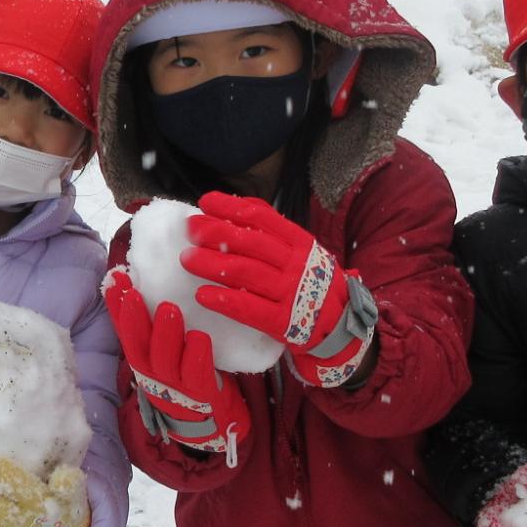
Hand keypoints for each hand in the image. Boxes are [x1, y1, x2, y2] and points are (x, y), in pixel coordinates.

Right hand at [106, 270, 249, 459]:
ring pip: (164, 360)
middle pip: (138, 346)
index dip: (117, 306)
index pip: (125, 330)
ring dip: (165, 334)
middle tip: (134, 294)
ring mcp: (176, 384)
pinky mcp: (201, 391)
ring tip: (169, 309)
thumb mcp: (168, 350)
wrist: (212, 420)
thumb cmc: (188, 374)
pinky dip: (196, 356)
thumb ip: (157, 324)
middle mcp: (154, 372)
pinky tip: (198, 338)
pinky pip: (196, 374)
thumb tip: (149, 281)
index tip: (115, 278)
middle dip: (133, 320)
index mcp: (144, 358)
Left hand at [180, 192, 373, 386]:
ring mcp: (290, 293)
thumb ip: (274, 230)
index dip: (231, 208)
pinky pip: (249, 309)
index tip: (205, 202)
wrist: (339, 324)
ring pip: (246, 273)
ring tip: (186, 259)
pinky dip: (224, 301)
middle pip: (251, 243)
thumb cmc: (311, 281)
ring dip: (212, 264)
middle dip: (216, 232)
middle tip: (190, 229)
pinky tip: (202, 295)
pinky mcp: (282, 322)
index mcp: (300, 242)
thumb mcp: (302, 250)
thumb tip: (236, 206)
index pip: (262, 218)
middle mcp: (296, 264)